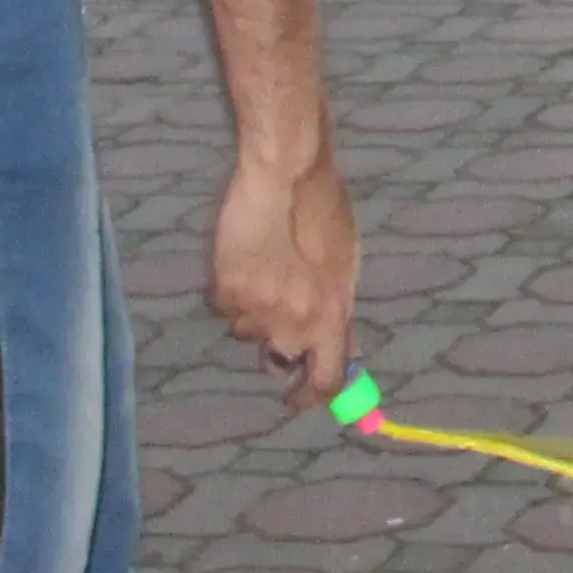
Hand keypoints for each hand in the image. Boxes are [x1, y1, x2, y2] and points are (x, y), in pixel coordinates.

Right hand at [212, 152, 359, 402]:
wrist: (284, 174)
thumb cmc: (324, 211)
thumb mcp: (346, 265)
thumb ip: (338, 310)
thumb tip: (337, 345)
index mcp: (331, 316)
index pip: (324, 380)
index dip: (309, 396)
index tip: (298, 399)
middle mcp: (292, 321)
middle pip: (280, 358)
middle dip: (281, 344)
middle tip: (282, 309)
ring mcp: (255, 308)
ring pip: (248, 331)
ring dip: (255, 312)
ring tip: (266, 266)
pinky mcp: (225, 290)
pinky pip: (226, 307)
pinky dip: (233, 291)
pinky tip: (245, 257)